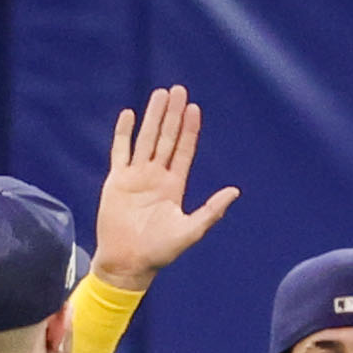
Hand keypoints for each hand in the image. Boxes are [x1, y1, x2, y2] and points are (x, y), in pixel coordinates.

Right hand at [89, 86, 239, 289]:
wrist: (127, 262)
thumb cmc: (159, 252)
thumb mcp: (191, 231)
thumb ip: (212, 210)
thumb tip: (235, 191)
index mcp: (174, 186)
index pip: (183, 151)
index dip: (189, 130)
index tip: (194, 108)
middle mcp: (156, 177)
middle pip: (166, 138)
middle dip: (172, 115)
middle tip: (178, 90)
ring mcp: (136, 176)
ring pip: (145, 139)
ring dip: (152, 117)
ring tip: (160, 94)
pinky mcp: (116, 180)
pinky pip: (120, 151)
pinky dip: (123, 133)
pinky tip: (129, 115)